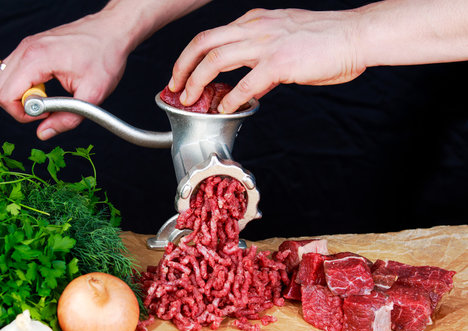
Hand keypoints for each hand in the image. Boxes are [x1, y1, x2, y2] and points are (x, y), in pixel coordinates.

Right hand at [0, 12, 130, 139]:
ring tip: (49, 97)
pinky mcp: (31, 47)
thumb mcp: (92, 95)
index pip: (5, 96)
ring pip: (2, 80)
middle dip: (19, 107)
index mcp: (36, 59)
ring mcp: (26, 46)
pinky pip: (13, 71)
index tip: (47, 114)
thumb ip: (67, 118)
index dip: (23, 114)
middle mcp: (25, 49)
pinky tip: (47, 86)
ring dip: (21, 96)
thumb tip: (44, 133)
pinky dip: (24, 84)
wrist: (112, 31)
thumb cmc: (105, 56)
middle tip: (48, 108)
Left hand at [169, 8, 365, 112]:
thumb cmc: (325, 40)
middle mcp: (254, 28)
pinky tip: (226, 109)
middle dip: (182, 66)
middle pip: (203, 43)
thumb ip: (264, 60)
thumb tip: (253, 84)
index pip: (211, 36)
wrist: (355, 36)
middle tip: (175, 86)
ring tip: (190, 100)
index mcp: (254, 21)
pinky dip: (231, 99)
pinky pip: (245, 84)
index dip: (190, 56)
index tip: (181, 73)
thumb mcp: (286, 41)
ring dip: (197, 82)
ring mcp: (266, 43)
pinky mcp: (280, 62)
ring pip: (215, 59)